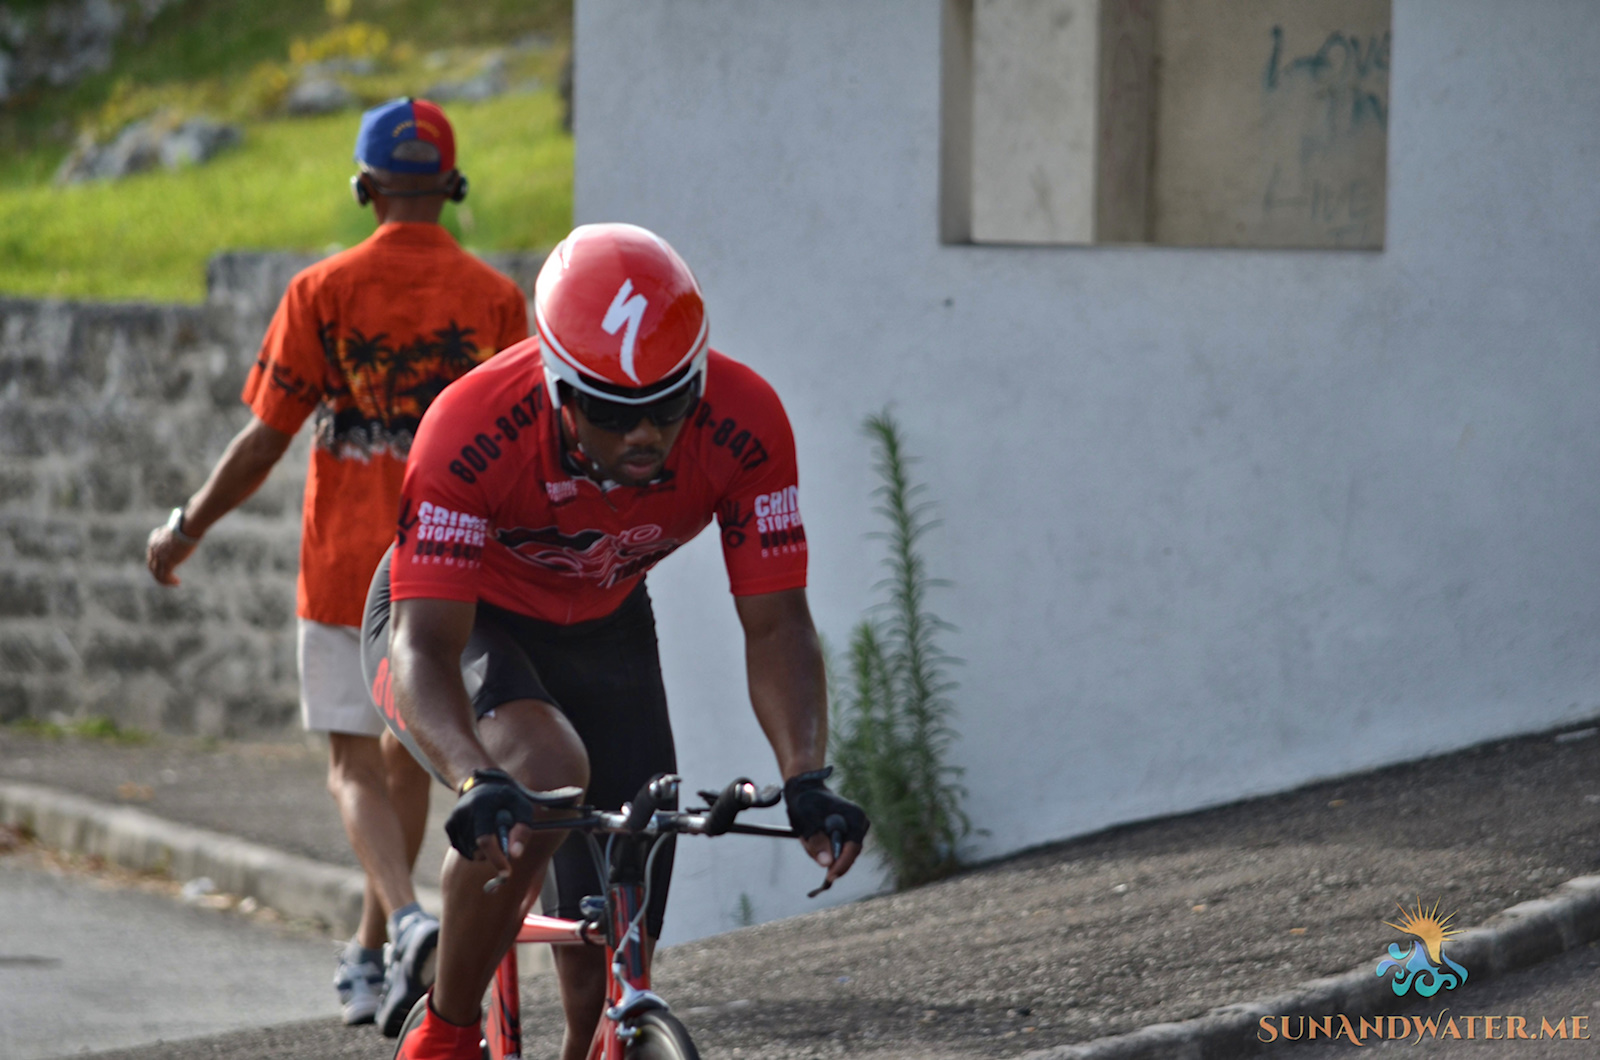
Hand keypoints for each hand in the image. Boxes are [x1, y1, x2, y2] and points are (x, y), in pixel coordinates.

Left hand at [146, 525, 197, 586]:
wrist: (188, 527)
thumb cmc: (187, 526)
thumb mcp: (177, 531)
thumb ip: (175, 537)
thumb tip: (184, 537)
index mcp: (154, 540)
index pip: (151, 555)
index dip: (157, 563)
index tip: (165, 567)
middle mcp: (154, 549)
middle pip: (152, 566)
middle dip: (158, 573)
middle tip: (168, 578)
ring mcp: (160, 556)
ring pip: (156, 574)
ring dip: (164, 580)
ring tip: (173, 583)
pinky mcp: (167, 562)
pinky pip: (164, 576)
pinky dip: (169, 581)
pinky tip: (177, 583)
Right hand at [445, 769, 537, 887]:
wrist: (484, 785)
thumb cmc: (508, 799)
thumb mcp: (522, 808)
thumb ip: (522, 830)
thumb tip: (515, 855)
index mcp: (481, 805)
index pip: (485, 839)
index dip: (496, 858)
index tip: (507, 873)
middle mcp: (463, 812)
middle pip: (478, 850)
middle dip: (493, 854)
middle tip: (503, 842)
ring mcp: (454, 819)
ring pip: (471, 852)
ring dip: (485, 851)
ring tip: (492, 830)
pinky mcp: (449, 826)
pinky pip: (464, 849)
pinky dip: (475, 848)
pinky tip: (481, 831)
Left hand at [784, 767, 868, 889]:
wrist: (806, 790)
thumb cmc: (806, 803)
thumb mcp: (806, 822)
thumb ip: (816, 843)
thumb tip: (827, 864)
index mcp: (855, 817)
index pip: (853, 848)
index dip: (842, 865)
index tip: (829, 877)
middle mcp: (860, 822)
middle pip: (850, 852)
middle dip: (832, 858)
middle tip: (813, 852)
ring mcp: (857, 827)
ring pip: (844, 852)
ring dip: (827, 852)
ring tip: (811, 838)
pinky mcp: (851, 831)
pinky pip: (841, 848)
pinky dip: (828, 848)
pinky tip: (815, 837)